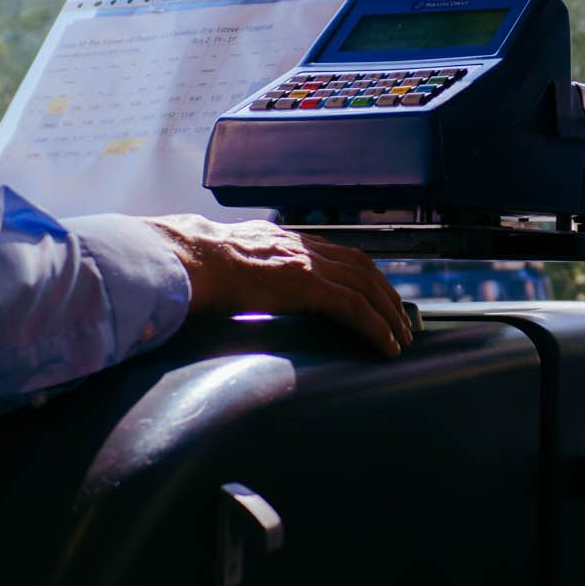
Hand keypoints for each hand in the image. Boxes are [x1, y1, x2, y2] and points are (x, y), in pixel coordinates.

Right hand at [142, 215, 413, 358]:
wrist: (184, 259)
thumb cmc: (191, 266)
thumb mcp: (225, 261)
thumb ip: (242, 271)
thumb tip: (231, 287)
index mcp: (284, 239)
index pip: (335, 254)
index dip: (361, 275)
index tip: (374, 293)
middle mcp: (302, 245)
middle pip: (361, 267)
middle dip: (385, 294)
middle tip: (400, 318)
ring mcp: (307, 262)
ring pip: (366, 287)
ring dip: (388, 314)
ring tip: (400, 338)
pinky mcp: (308, 285)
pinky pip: (355, 309)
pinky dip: (376, 328)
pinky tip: (387, 347)